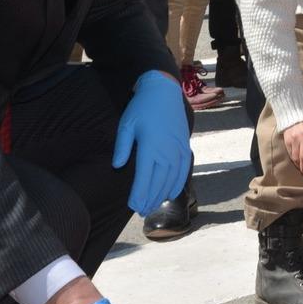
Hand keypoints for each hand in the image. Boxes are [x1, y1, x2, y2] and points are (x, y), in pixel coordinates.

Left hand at [112, 70, 191, 215]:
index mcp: (151, 147)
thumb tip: (118, 166)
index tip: (132, 206)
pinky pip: (183, 171)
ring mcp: (178, 150)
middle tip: (141, 211)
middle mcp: (167, 151)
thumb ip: (122, 146)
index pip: (144, 178)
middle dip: (150, 199)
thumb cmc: (142, 107)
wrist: (165, 91)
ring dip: (162, 195)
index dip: (139, 194)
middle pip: (159, 183)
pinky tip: (170, 194)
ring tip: (153, 206)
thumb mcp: (126, 124)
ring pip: (171, 179)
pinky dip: (177, 184)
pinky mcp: (185, 147)